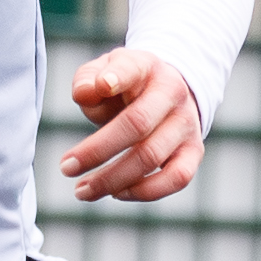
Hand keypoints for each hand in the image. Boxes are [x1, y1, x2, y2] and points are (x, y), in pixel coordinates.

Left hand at [59, 48, 204, 202]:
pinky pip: (176, 178)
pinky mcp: (194, 151)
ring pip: (152, 157)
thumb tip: (84, 93)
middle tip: (66, 168)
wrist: (168, 92)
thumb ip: (87, 79)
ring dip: (113, 179)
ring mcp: (186, 124)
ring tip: (82, 191)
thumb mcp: (103, 72)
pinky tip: (116, 193)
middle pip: (138, 123)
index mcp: (146, 67)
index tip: (101, 86)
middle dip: (97, 150)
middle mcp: (173, 93)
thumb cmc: (124, 86)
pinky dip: (145, 192)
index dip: (118, 77)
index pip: (133, 68)